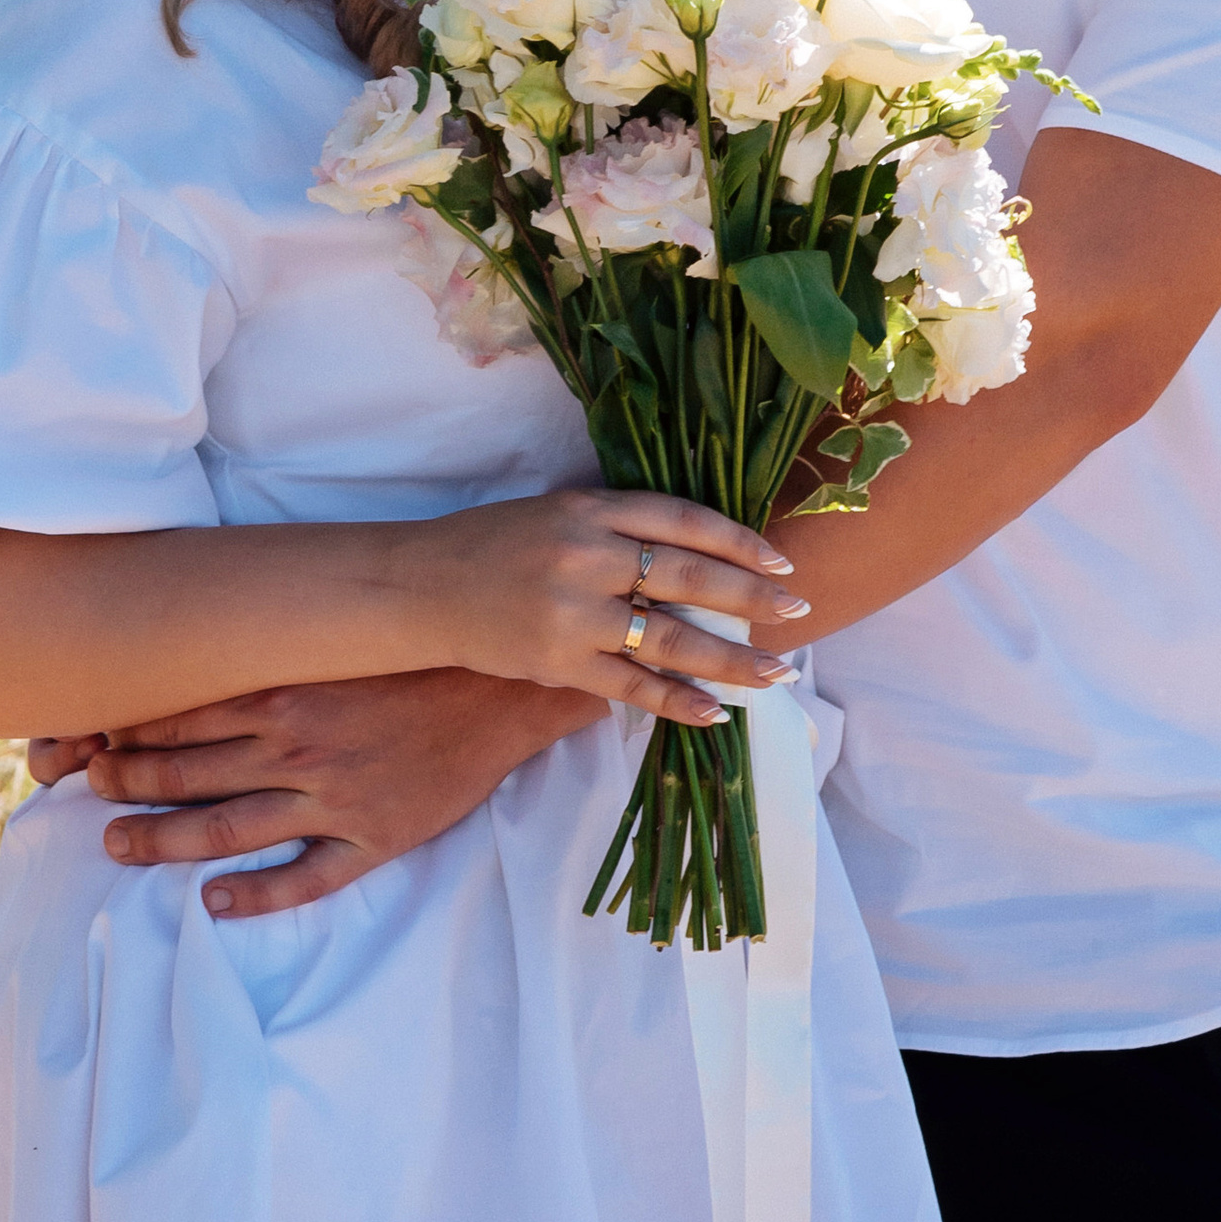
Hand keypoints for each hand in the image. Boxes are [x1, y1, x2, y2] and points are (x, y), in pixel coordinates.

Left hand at [27, 668, 599, 920]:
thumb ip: (273, 655)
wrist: (501, 688)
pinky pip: (306, 877)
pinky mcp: (373, 838)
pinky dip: (257, 896)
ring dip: (166, 841)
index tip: (90, 743)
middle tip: (90, 794)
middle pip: (191, 774)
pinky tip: (216, 903)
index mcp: (285, 694)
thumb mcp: (338, 642)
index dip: (129, 735)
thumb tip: (205, 654)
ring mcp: (334, 798)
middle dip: (129, 785)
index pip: (183, 718)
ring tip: (119, 847)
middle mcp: (298, 747)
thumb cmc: (414, 658)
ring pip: (229, 828)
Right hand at [412, 484, 808, 709]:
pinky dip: (677, 701)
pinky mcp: (560, 663)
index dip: (737, 540)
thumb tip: (697, 554)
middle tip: (798, 610)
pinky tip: (715, 713)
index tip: (779, 559)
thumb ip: (619, 526)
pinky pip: (632, 686)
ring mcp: (574, 613)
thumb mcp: (558, 512)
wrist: (422, 587)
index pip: (682, 520)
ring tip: (775, 673)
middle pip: (688, 576)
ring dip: (731, 659)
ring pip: (671, 638)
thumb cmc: (495, 544)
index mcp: (590, 508)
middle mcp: (587, 556)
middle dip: (751, 597)